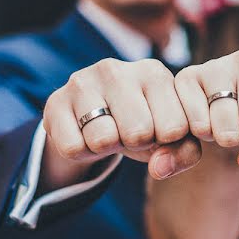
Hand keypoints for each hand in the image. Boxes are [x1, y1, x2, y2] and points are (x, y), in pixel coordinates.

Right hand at [42, 58, 200, 184]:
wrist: (90, 119)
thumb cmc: (140, 123)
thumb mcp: (169, 137)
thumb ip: (184, 151)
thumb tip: (159, 168)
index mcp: (154, 72)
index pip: (174, 128)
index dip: (165, 140)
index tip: (156, 128)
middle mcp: (118, 69)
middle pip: (138, 133)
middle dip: (135, 144)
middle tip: (126, 132)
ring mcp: (83, 81)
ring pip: (103, 139)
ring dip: (106, 148)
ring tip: (106, 131)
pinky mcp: (55, 101)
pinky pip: (73, 148)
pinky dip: (81, 152)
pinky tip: (83, 133)